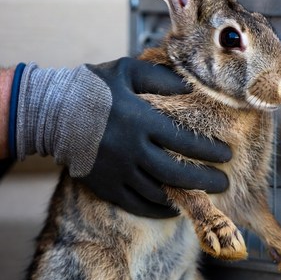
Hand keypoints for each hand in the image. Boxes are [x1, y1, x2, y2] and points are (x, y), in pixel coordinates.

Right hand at [82, 58, 230, 217]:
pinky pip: (136, 204)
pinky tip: (172, 206)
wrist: (53, 111)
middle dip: (206, 179)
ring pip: (159, 192)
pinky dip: (158, 208)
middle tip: (224, 181)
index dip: (210, 150)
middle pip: (176, 172)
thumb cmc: (95, 87)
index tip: (227, 153)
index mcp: (140, 119)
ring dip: (186, 196)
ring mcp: (118, 171)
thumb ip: (162, 78)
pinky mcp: (106, 186)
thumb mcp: (129, 71)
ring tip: (205, 195)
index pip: (184, 140)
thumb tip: (191, 88)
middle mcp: (131, 149)